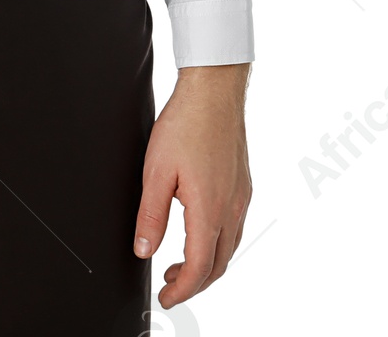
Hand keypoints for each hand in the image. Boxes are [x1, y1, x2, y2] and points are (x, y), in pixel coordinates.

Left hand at [132, 63, 251, 308]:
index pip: (199, 267)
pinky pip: (234, 228)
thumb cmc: (185, 124)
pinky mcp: (243, 185)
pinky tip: (200, 232)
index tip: (166, 297)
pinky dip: (217, 243)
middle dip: (195, 283)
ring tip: (180, 264)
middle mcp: (231, 208)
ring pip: (229, 248)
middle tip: (170, 285)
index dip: (182, 289)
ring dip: (207, 264)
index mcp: (209, 210)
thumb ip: (150, 216)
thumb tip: (144, 251)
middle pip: (218, 265)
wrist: (214, 91)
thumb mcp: (156, 172)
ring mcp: (241, 197)